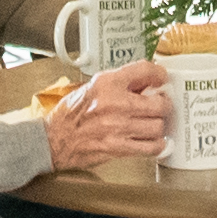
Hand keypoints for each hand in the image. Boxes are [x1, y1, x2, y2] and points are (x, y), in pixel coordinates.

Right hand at [46, 61, 172, 171]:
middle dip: (163, 105)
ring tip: (153, 124)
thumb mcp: (92, 87)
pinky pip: (150, 147)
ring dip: (158, 126)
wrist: (52, 140)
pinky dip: (156, 145)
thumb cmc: (70, 115)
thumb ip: (118, 84)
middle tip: (161, 105)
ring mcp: (118, 127)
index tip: (162, 79)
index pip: (144, 69)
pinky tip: (153, 142)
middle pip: (159, 103)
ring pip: (157, 126)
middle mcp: (115, 103)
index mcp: (106, 83)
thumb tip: (145, 82)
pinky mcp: (118, 147)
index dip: (159, 74)